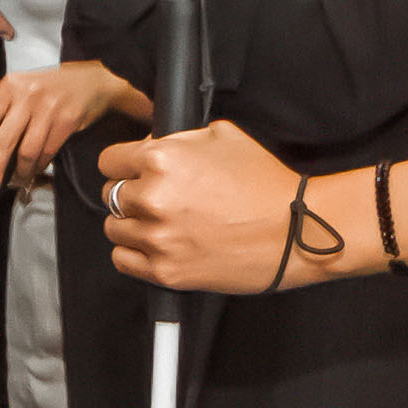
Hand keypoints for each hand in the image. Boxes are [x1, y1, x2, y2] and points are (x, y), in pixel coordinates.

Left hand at [0, 59, 147, 195]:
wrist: (92, 81)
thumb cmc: (52, 87)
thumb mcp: (23, 89)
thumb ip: (4, 109)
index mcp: (10, 86)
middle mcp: (27, 95)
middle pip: (4, 140)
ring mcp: (48, 108)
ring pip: (27, 151)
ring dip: (20, 172)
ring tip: (15, 181)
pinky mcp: (66, 120)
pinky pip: (47, 152)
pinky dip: (39, 166)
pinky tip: (33, 171)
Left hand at [99, 121, 351, 293]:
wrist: (298, 230)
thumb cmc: (266, 183)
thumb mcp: (223, 136)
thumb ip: (178, 137)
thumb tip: (150, 142)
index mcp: (161, 159)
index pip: (109, 160)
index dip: (124, 164)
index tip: (133, 171)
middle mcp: (153, 197)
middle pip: (110, 195)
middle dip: (131, 194)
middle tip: (158, 198)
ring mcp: (157, 237)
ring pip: (114, 228)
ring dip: (132, 224)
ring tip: (162, 222)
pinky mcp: (166, 271)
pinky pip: (123, 260)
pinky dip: (135, 253)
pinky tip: (157, 244)